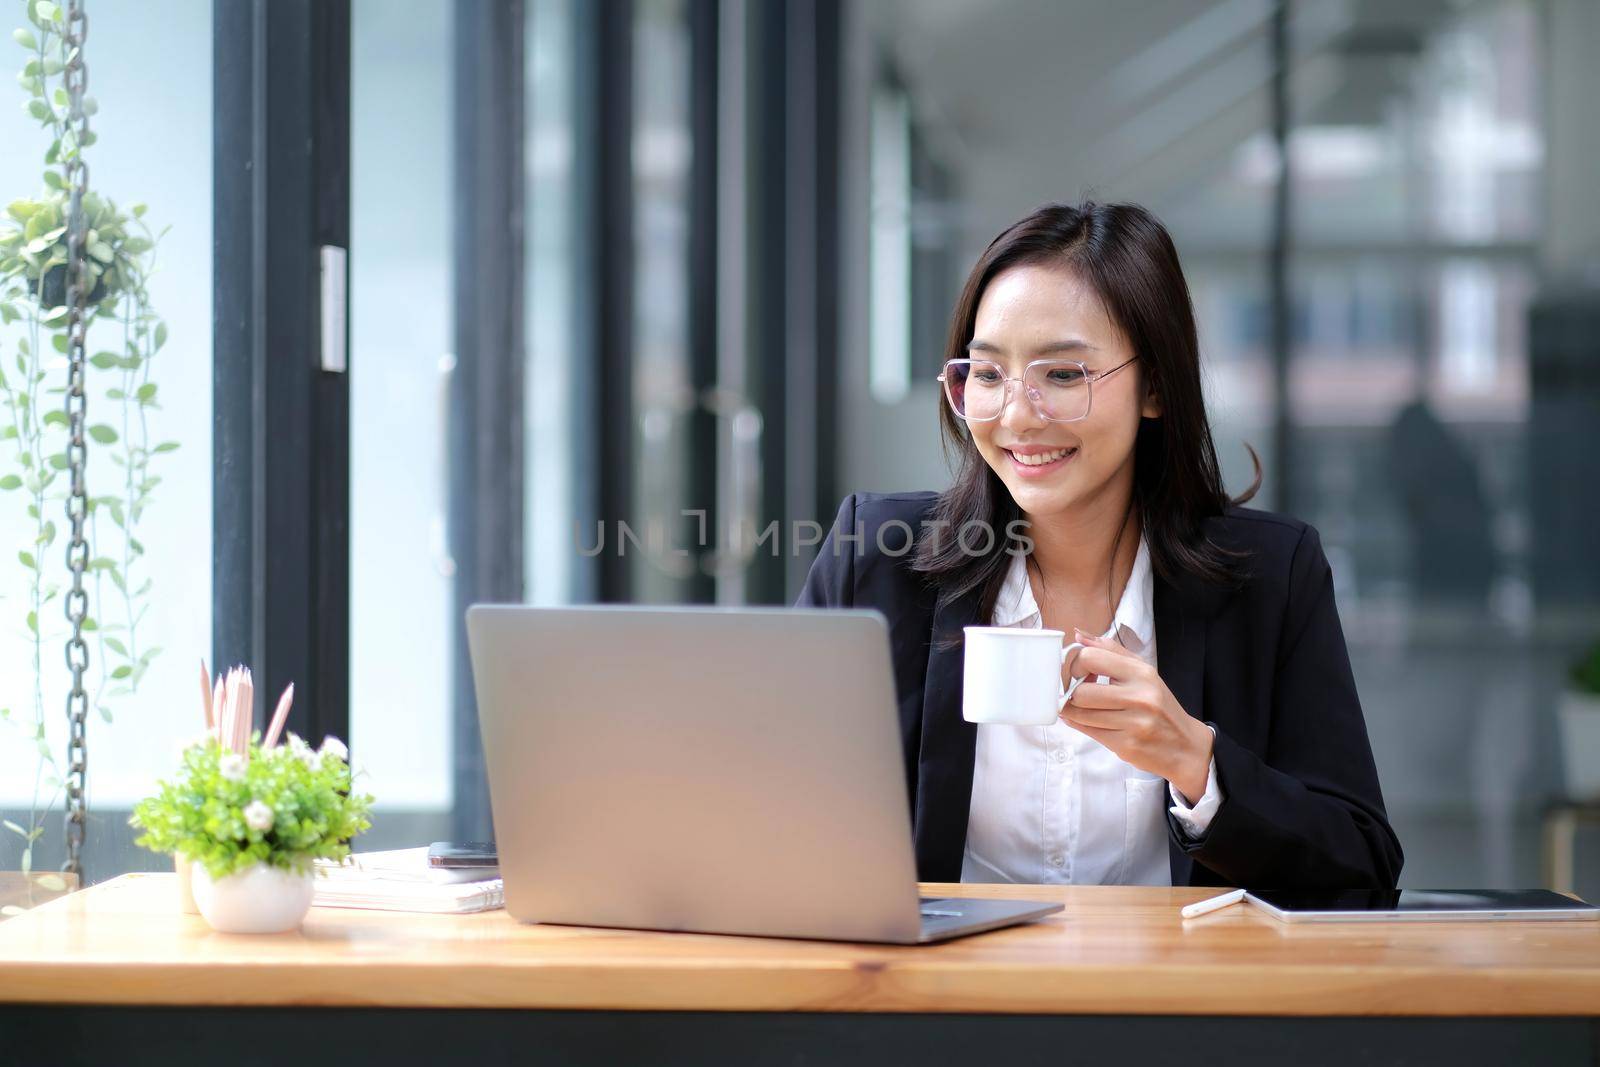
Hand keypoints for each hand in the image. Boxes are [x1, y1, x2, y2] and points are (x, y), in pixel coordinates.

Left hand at [1060, 629, 1212, 801]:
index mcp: (1141, 673)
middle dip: (1071, 693)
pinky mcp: (1126, 745)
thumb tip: (1078, 636)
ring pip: (1080, 714)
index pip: (1090, 658)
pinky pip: (1088, 732)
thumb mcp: (1142, 672)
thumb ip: (1110, 651)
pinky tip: (1085, 720)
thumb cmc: (1159, 705)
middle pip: (1080, 692)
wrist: (1185, 745)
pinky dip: (1079, 725)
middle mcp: (1139, 697)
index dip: (1076, 666)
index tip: (1079, 673)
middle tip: (1075, 693)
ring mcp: (1133, 723)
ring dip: (1071, 711)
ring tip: (1078, 707)